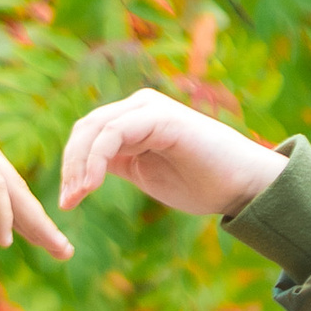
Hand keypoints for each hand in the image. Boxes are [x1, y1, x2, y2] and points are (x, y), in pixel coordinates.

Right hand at [0, 81, 69, 257]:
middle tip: (64, 250)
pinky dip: (1, 213)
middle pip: (17, 187)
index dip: (25, 213)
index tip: (41, 238)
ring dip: (35, 222)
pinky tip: (7, 239)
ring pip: (12, 188)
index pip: (6, 183)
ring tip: (54, 249)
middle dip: (41, 222)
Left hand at [58, 88, 284, 221]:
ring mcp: (149, 108)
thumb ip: (117, 163)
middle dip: (70, 166)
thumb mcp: (144, 174)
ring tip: (77, 197)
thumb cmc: (201, 184)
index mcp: (133, 120)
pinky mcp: (160, 116)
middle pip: (85, 128)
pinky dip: (96, 159)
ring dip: (79, 165)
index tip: (68, 202)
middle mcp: (139, 107)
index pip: (88, 134)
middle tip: (67, 202)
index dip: (71, 166)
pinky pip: (114, 132)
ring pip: (95, 128)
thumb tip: (82, 173)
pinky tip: (92, 185)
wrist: (242, 186)